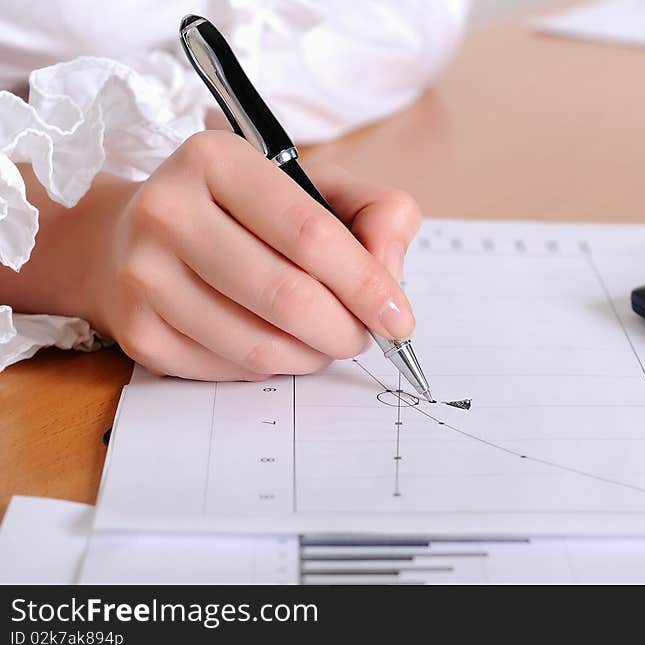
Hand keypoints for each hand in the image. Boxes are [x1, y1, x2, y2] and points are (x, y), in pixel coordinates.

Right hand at [89, 131, 420, 379]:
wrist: (131, 236)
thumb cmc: (243, 212)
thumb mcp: (315, 186)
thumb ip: (376, 212)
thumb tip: (391, 272)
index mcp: (215, 159)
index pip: (310, 234)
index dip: (366, 285)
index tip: (398, 318)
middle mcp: (167, 212)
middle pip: (287, 297)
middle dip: (346, 330)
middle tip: (363, 335)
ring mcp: (144, 275)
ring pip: (260, 345)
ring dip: (314, 355)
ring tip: (327, 340)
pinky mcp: (137, 331)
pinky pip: (231, 370)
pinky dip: (274, 367)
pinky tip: (281, 344)